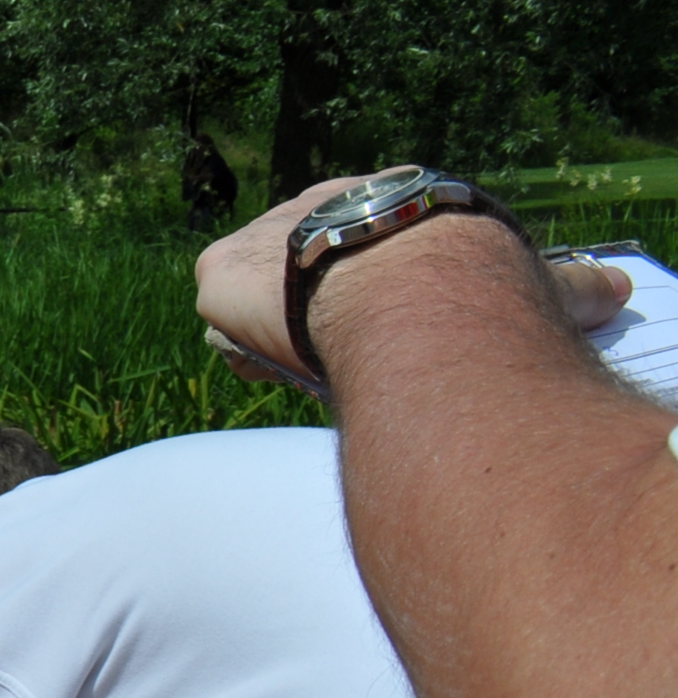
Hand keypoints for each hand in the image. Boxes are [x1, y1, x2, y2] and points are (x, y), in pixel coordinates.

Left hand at [197, 173, 633, 381]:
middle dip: (317, 320)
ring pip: (256, 304)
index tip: (382, 330)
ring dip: (275, 340)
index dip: (369, 296)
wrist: (411, 285)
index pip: (365, 247)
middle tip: (341, 360)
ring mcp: (263, 234)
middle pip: (305, 277)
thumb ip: (556, 287)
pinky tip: (273, 365)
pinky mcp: (221, 272)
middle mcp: (321, 201)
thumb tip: (610, 294)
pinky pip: (220, 323)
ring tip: (308, 367)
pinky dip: (243, 351)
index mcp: (390, 196)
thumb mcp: (525, 277)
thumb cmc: (479, 281)